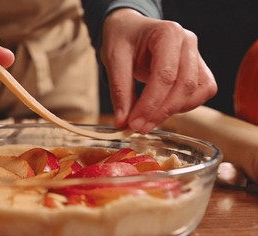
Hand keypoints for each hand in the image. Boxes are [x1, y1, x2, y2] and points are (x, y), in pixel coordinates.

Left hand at [101, 9, 216, 133]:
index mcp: (168, 33)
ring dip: (173, 111)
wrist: (131, 29)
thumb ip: (119, 91)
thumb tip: (123, 122)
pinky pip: (201, 93)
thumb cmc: (123, 39)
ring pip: (198, 92)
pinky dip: (183, 107)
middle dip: (161, 112)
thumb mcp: (113, 59)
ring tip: (147, 120)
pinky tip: (161, 111)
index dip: (151, 104)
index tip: (134, 123)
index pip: (165, 75)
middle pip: (185, 85)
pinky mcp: (199, 69)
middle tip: (139, 127)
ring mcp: (196, 55)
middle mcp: (188, 42)